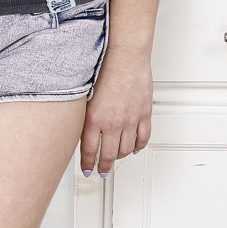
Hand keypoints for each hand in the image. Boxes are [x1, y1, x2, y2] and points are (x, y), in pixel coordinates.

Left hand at [80, 45, 152, 176]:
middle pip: (109, 154)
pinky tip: (135, 147)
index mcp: (95, 119)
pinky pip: (143, 137)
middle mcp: (113, 123)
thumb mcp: (86, 94)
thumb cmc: (104, 68)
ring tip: (116, 158)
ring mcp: (130, 120)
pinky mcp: (144, 114)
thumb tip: (82, 130)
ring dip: (121, 156)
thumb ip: (85, 115)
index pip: (90, 150)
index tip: (87, 170)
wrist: (125, 56)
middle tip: (101, 171)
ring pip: (127, 149)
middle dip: (104, 166)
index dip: (88, 164)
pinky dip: (139, 146)